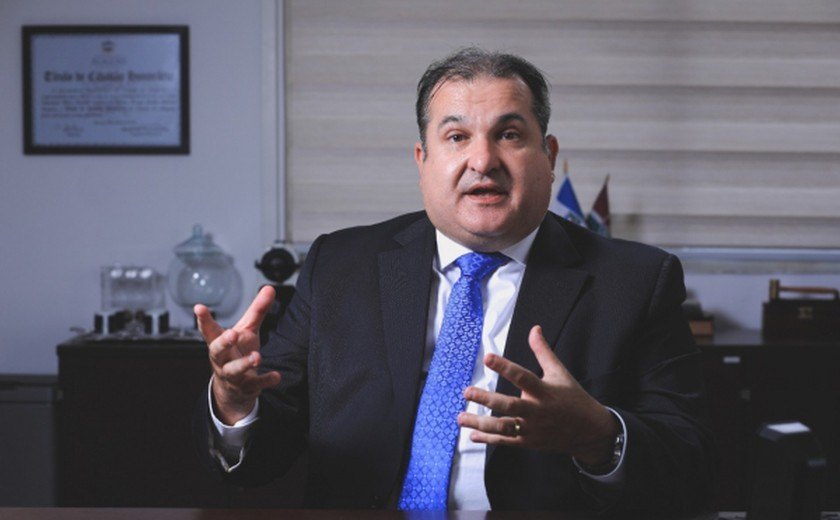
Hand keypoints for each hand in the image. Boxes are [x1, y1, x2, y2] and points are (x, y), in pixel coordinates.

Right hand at [196, 285, 280, 424]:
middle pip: (216, 351)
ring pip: (233, 371)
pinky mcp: (246, 387)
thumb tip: (269, 288)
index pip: (209, 330)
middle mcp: (222, 359)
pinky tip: (276, 376)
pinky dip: (265, 380)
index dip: (203, 319)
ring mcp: (232, 375)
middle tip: (232, 334)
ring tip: (257, 357)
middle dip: (223, 343)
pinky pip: (255, 384)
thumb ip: (257, 310)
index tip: (199, 307)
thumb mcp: (247, 330)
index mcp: (220, 342)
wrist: (236, 389)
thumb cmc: (238, 353)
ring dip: (244, 364)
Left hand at [457, 325, 619, 465]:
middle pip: (509, 405)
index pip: (522, 377)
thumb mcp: (560, 372)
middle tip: (467, 392)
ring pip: (503, 427)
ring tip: (460, 417)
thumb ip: (543, 351)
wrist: (589, 431)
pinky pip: (506, 441)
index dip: (505, 367)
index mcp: (545, 391)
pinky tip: (472, 434)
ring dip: (480, 423)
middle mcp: (537, 411)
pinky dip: (488, 439)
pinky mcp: (529, 442)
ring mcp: (532, 429)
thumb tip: (534, 329)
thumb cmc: (573, 398)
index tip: (487, 357)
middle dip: (486, 399)